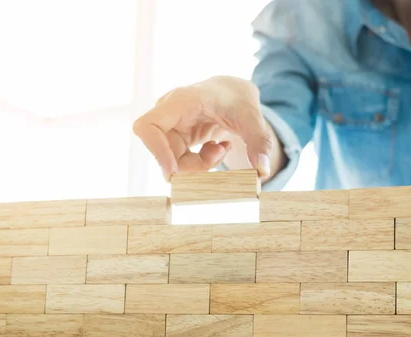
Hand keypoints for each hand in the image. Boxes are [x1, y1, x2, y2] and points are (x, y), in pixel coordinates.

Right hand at [133, 75, 272, 180]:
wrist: (234, 92)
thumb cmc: (238, 98)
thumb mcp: (253, 117)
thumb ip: (259, 142)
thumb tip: (262, 170)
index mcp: (181, 101)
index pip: (148, 127)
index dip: (156, 151)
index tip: (174, 171)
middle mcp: (169, 113)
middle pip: (163, 152)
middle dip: (189, 165)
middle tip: (216, 157)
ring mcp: (171, 126)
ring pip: (171, 159)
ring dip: (197, 164)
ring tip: (220, 150)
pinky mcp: (176, 137)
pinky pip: (179, 159)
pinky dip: (199, 161)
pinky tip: (217, 148)